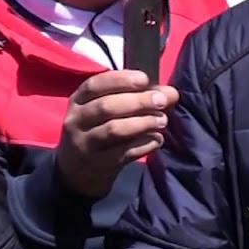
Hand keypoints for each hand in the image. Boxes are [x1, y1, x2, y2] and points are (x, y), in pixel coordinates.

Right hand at [56, 70, 178, 198]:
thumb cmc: (98, 129)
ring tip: (162, 121)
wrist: (78, 169)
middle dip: (138, 102)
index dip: (120, 80)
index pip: (95, 85)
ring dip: (143, 123)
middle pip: (106, 106)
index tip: (144, 79)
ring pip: (115, 129)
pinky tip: (157, 139)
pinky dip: (144, 144)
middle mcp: (77, 120)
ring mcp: (86, 143)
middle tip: (161, 101)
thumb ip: (137, 97)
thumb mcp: (107, 110)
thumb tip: (171, 93)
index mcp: (78, 100)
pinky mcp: (99, 163)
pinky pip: (124, 152)